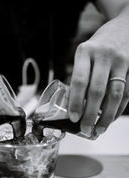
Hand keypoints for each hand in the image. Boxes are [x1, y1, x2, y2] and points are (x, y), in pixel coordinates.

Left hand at [68, 19, 128, 136]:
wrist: (125, 27)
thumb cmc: (99, 46)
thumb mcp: (84, 54)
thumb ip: (81, 75)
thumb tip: (74, 104)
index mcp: (86, 52)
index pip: (80, 81)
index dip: (76, 102)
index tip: (73, 118)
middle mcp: (104, 56)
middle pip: (97, 91)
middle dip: (90, 114)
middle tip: (85, 129)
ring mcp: (121, 62)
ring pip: (114, 95)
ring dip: (106, 116)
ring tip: (98, 129)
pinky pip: (127, 93)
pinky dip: (118, 109)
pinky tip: (110, 118)